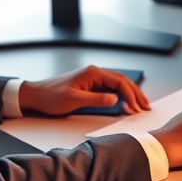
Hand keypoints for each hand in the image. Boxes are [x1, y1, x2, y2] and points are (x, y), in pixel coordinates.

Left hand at [18, 66, 150, 116]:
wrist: (35, 95)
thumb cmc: (51, 97)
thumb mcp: (74, 100)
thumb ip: (96, 99)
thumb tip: (116, 99)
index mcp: (93, 73)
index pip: (119, 82)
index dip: (130, 95)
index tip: (136, 108)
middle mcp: (95, 73)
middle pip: (122, 81)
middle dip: (136, 94)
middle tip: (146, 106)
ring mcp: (93, 78)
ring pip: (118, 84)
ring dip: (130, 94)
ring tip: (140, 105)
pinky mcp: (90, 85)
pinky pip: (110, 88)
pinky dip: (121, 95)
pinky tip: (126, 102)